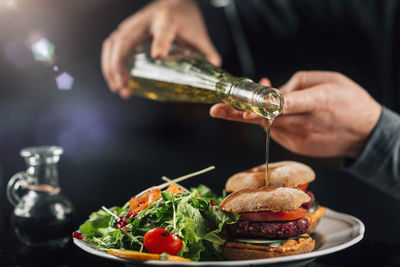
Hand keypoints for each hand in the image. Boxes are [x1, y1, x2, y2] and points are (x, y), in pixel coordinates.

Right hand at [101, 0, 220, 98]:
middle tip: (124, 87)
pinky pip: (111, 47)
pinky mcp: (124, 31)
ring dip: (111, 68)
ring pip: (113, 44)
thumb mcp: (198, 34)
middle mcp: (144, 21)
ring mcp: (131, 25)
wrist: (173, 1)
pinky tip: (116, 81)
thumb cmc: (184, 18)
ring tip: (118, 88)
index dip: (160, 42)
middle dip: (120, 65)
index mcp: (167, 19)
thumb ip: (206, 52)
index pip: (164, 30)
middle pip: (126, 40)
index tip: (158, 56)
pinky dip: (109, 65)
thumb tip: (215, 69)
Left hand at [210, 71, 381, 157]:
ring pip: (268, 125)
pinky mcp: (296, 148)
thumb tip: (272, 91)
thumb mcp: (329, 80)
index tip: (240, 110)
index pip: (284, 105)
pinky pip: (276, 132)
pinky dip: (271, 122)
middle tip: (216, 109)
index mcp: (316, 102)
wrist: (365, 134)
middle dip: (241, 112)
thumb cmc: (349, 101)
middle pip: (267, 119)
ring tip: (261, 98)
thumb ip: (297, 83)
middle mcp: (305, 124)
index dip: (261, 107)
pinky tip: (278, 113)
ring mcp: (299, 139)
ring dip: (258, 113)